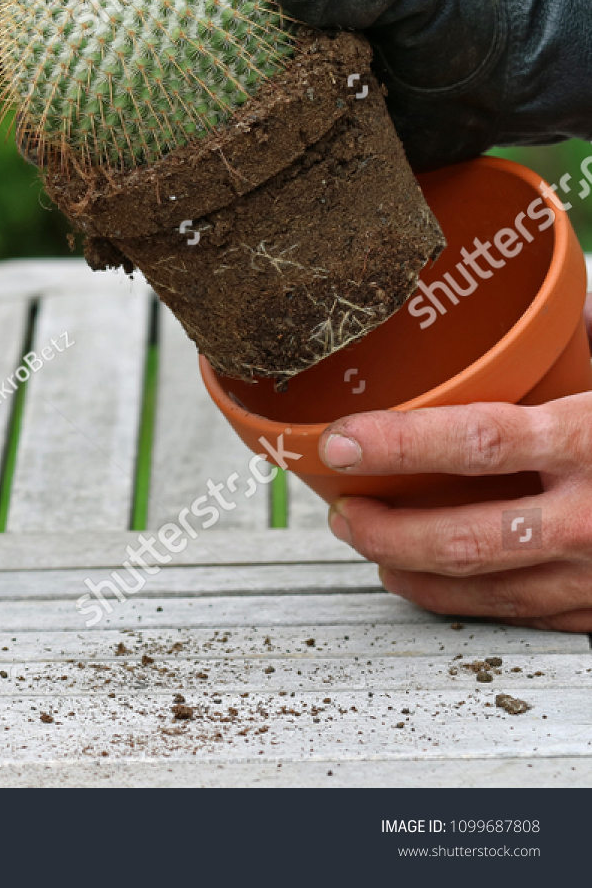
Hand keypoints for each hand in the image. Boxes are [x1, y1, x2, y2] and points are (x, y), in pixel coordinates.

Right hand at [0, 0, 591, 171]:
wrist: (474, 88)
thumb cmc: (447, 10)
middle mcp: (187, 4)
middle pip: (74, 7)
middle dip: (17, 38)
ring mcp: (188, 78)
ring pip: (91, 104)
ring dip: (56, 144)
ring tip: (56, 181)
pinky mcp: (207, 145)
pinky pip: (141, 178)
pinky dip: (116, 216)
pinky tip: (111, 249)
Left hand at [320, 301, 591, 632]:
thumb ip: (577, 342)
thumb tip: (545, 288)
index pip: (476, 443)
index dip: (395, 444)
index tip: (335, 441)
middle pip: (463, 538)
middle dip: (384, 531)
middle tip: (340, 511)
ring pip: (484, 589)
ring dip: (409, 571)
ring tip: (367, 543)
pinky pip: (523, 614)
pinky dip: (464, 600)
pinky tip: (429, 581)